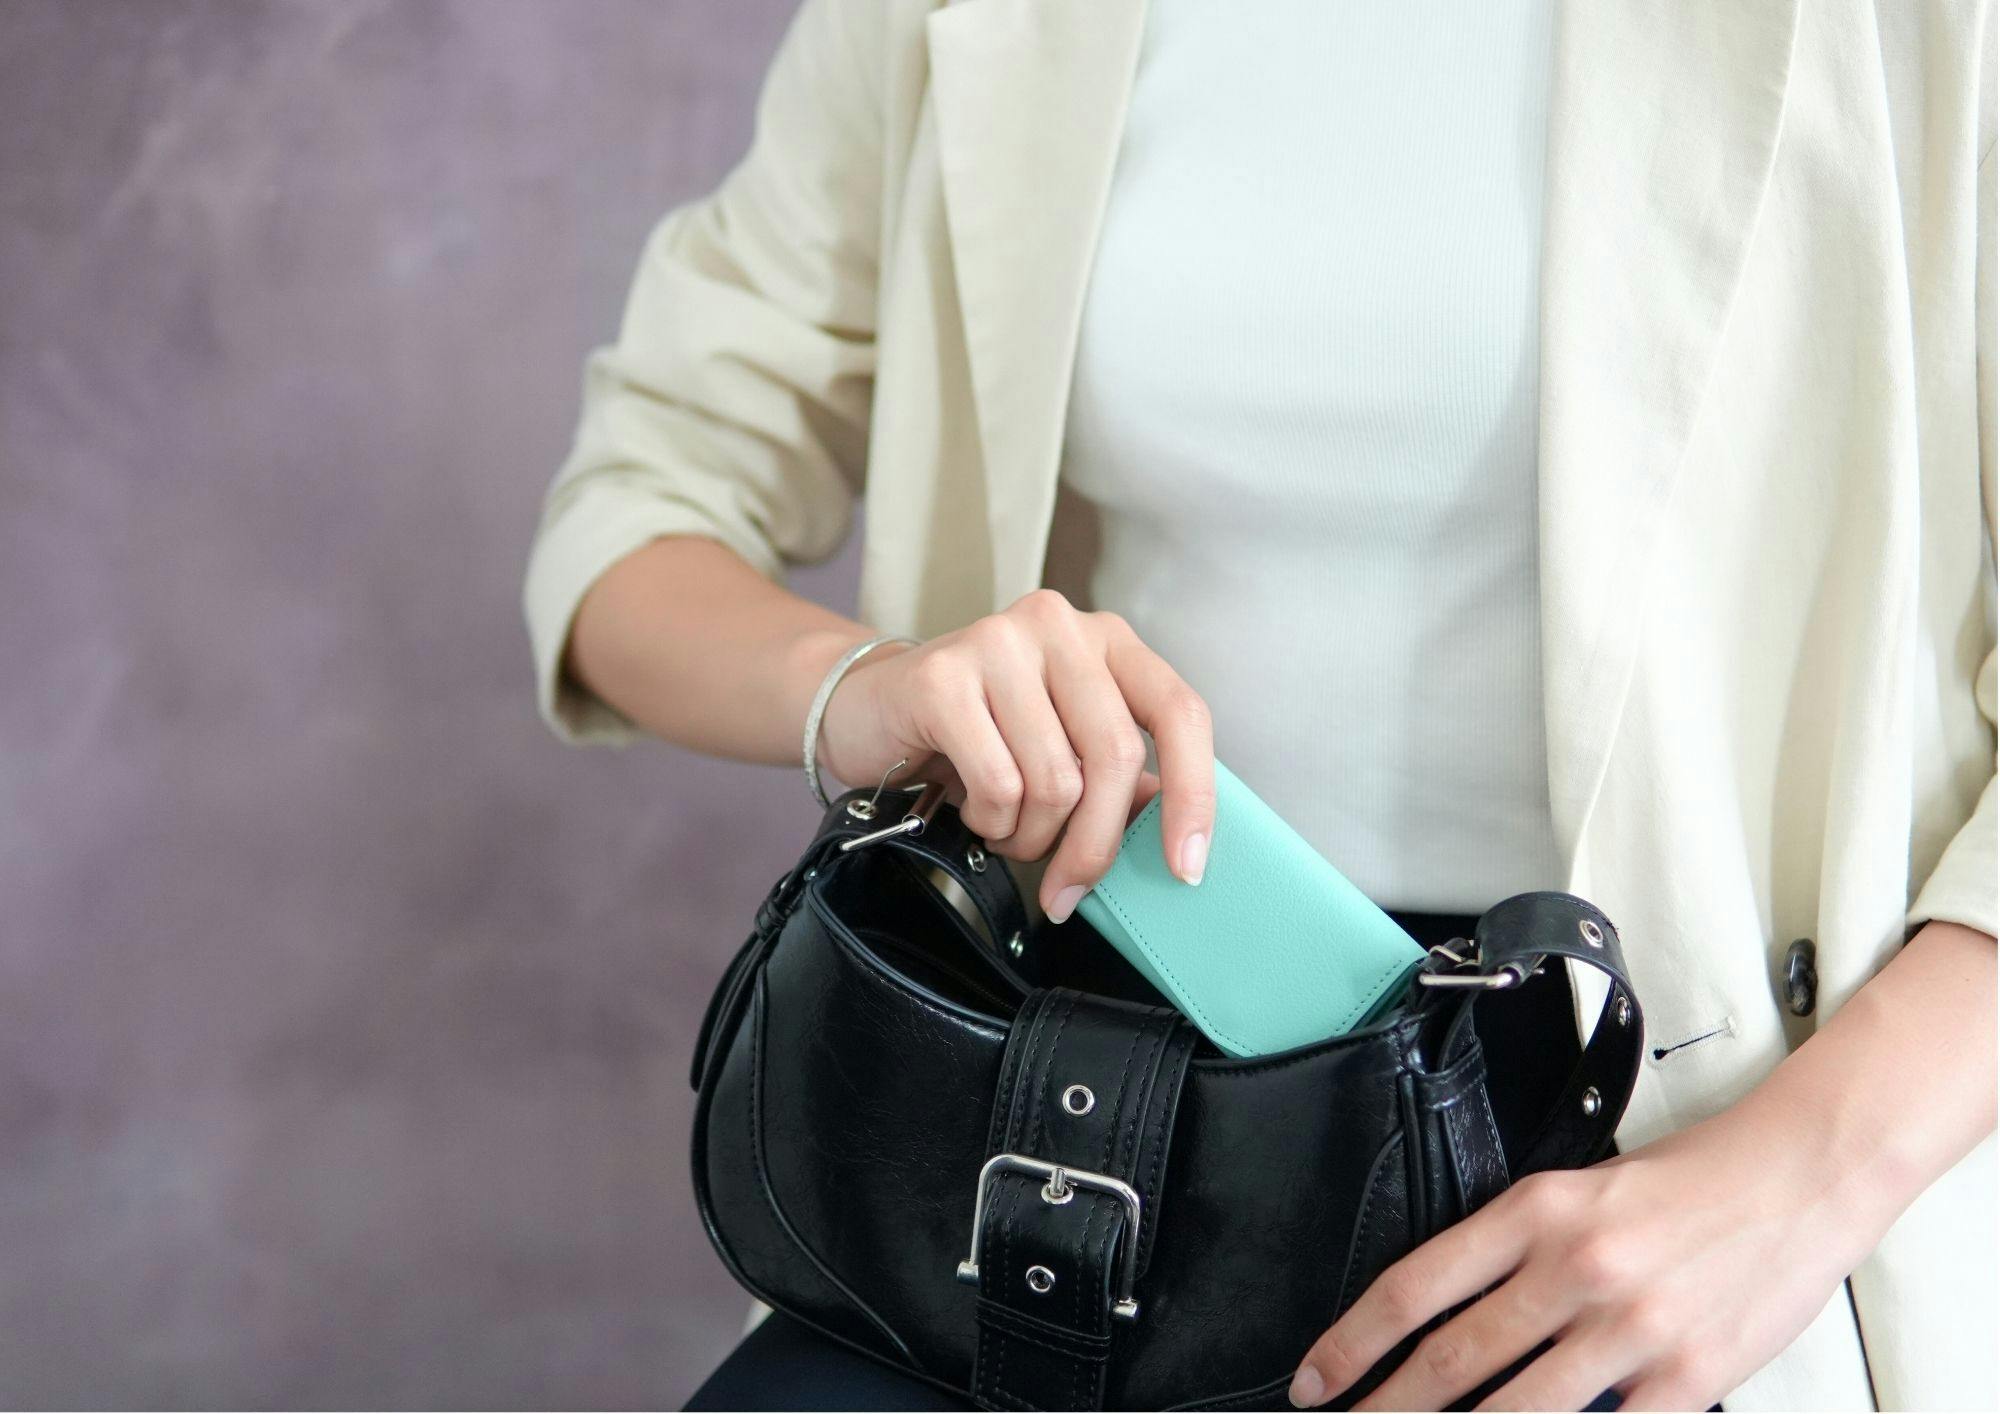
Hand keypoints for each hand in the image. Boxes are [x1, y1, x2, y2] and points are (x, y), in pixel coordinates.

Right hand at [816, 589, 1214, 919]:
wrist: (868, 710)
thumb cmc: (977, 736)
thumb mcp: (1060, 749)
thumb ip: (1119, 781)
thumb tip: (1174, 839)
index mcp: (1107, 640)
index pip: (1179, 712)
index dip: (1193, 794)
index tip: (1186, 866)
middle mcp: (1059, 626)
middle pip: (1114, 756)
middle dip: (1094, 845)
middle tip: (1067, 889)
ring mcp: (999, 641)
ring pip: (1055, 779)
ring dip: (1030, 835)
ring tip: (1005, 828)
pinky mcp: (943, 675)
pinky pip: (998, 783)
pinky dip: (989, 820)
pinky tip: (971, 808)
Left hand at [1289, 1109, 1891, 1410]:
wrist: (1799, 1172)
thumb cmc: (1691, 1177)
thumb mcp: (1579, 1188)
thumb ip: (1516, 1249)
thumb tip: (1450, 1316)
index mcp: (1535, 1211)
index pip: (1414, 1288)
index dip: (1351, 1343)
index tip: (1316, 1378)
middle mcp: (1573, 1269)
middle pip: (1450, 1359)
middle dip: (1385, 1407)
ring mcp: (1630, 1328)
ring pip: (1515, 1409)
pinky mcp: (1686, 1376)